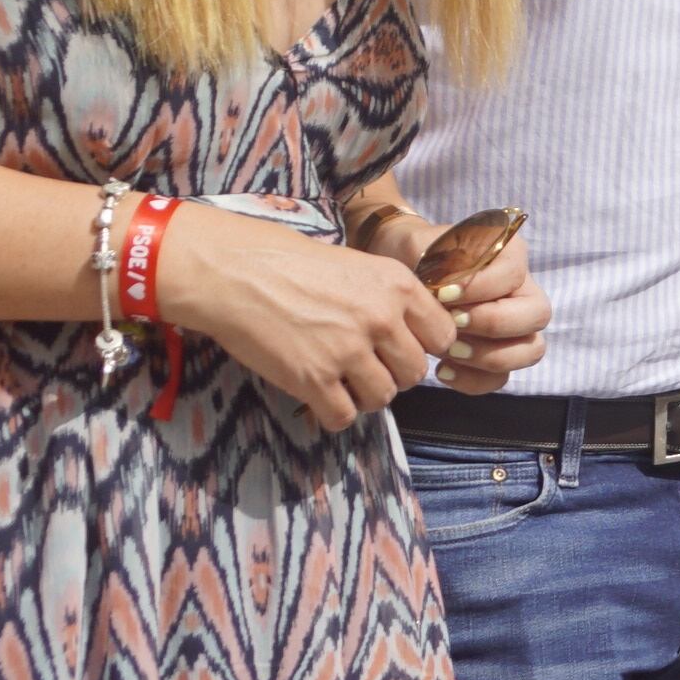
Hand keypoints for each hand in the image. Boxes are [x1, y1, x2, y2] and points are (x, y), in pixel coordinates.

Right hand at [160, 203, 461, 433]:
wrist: (236, 273)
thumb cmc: (290, 263)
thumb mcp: (357, 265)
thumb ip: (389, 297)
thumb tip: (408, 332)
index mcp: (397, 285)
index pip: (442, 336)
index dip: (423, 347)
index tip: (400, 349)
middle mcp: (382, 318)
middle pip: (414, 372)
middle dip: (392, 374)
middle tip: (366, 366)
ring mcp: (349, 351)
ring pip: (383, 397)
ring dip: (364, 396)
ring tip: (341, 381)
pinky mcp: (315, 379)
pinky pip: (344, 416)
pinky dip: (334, 413)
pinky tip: (320, 396)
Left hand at [357, 203, 553, 394]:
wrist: (403, 270)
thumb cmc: (416, 253)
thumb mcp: (421, 244)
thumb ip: (440, 262)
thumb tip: (451, 292)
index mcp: (510, 253)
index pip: (513, 274)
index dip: (479, 288)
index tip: (442, 294)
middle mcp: (522, 290)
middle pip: (538, 314)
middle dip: (492, 324)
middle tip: (453, 323)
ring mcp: (515, 326)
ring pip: (531, 350)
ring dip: (489, 356)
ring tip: (449, 351)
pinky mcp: (497, 354)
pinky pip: (501, 378)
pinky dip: (473, 379)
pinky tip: (442, 369)